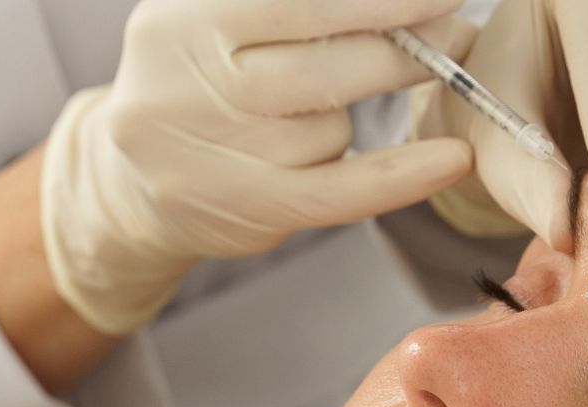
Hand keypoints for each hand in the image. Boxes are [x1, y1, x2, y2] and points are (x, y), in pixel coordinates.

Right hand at [43, 0, 478, 334]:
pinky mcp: (246, 206)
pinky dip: (403, 174)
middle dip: (407, 49)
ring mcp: (213, 152)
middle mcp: (186, 82)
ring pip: (331, 127)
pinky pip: (345, 191)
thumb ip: (298, 11)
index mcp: (182, 20)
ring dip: (344, 120)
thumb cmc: (199, 84)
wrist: (132, 179)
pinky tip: (452, 158)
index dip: (383, 3)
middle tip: (454, 37)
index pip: (303, 5)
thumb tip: (405, 8)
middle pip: (329, 64)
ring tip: (310, 116)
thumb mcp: (221, 23)